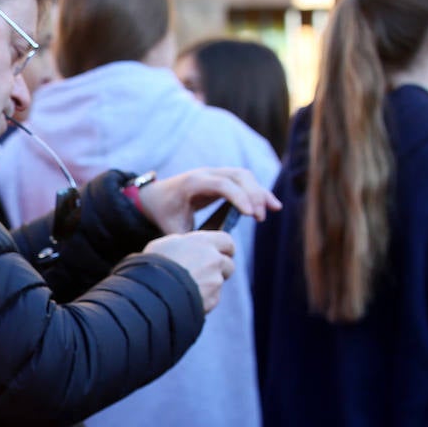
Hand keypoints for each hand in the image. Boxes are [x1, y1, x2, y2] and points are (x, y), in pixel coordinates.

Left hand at [137, 167, 280, 234]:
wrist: (153, 196)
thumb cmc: (162, 213)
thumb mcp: (171, 228)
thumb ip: (190, 239)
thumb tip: (209, 253)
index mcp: (193, 183)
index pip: (221, 185)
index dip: (238, 197)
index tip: (250, 215)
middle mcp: (206, 174)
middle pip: (238, 176)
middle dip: (253, 195)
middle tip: (260, 217)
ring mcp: (215, 174)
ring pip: (244, 176)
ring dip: (260, 192)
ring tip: (274, 209)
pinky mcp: (222, 178)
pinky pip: (244, 181)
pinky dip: (257, 191)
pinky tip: (271, 205)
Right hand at [143, 231, 236, 312]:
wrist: (151, 293)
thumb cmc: (153, 265)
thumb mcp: (164, 245)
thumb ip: (184, 244)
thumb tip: (189, 248)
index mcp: (203, 242)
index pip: (227, 241)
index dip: (224, 249)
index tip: (220, 253)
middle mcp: (214, 260)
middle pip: (228, 265)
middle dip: (219, 270)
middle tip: (202, 274)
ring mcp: (215, 281)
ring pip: (218, 283)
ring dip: (208, 285)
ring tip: (185, 288)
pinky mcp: (213, 300)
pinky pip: (212, 299)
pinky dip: (202, 299)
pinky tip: (185, 299)